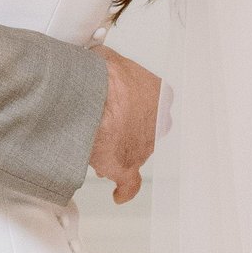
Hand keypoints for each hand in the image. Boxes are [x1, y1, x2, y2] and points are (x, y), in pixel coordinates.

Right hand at [89, 49, 160, 204]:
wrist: (91, 97)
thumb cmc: (101, 76)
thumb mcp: (108, 58)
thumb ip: (109, 67)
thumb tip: (97, 63)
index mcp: (160, 94)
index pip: (151, 103)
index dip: (133, 106)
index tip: (122, 107)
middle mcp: (158, 123)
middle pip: (144, 130)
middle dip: (126, 130)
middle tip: (107, 127)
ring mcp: (144, 147)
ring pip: (133, 153)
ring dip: (117, 151)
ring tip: (95, 147)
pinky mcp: (127, 166)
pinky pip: (130, 183)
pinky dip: (124, 189)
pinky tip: (119, 193)